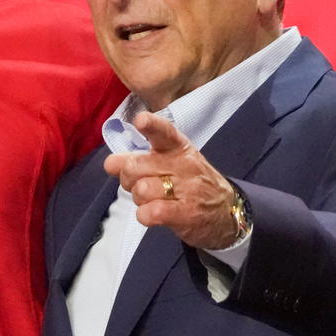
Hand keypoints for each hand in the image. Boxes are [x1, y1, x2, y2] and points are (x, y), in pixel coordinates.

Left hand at [103, 113, 240, 250]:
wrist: (226, 212)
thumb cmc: (190, 183)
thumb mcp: (170, 163)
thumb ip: (139, 160)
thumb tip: (109, 163)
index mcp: (178, 148)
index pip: (164, 132)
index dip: (151, 125)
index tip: (140, 120)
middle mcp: (183, 165)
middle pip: (136, 165)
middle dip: (127, 178)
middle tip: (138, 184)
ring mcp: (187, 189)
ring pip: (141, 190)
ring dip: (138, 199)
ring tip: (152, 200)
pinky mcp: (187, 213)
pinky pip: (151, 212)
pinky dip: (144, 215)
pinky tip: (152, 214)